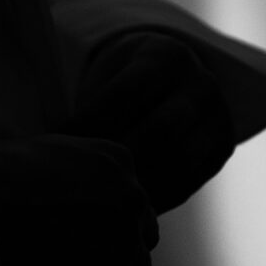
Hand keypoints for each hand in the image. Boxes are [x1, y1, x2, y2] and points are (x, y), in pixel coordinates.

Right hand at [0, 133, 157, 265]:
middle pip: (142, 238)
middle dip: (117, 254)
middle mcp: (130, 198)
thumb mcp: (53, 156)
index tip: (86, 238)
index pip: (134, 203)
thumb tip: (87, 210)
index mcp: (118, 161)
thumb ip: (85, 178)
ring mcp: (123, 240)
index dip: (111, 225)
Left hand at [71, 32, 236, 214]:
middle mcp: (199, 84)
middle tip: (81, 182)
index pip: (124, 95)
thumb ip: (89, 103)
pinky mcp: (221, 148)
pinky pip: (188, 182)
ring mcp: (217, 117)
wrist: (176, 78)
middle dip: (116, 161)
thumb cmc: (126, 80)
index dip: (88, 125)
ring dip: (138, 186)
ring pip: (177, 162)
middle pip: (157, 132)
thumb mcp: (112, 73)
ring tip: (100, 201)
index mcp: (165, 56)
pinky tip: (124, 209)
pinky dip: (155, 199)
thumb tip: (44, 142)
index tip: (56, 147)